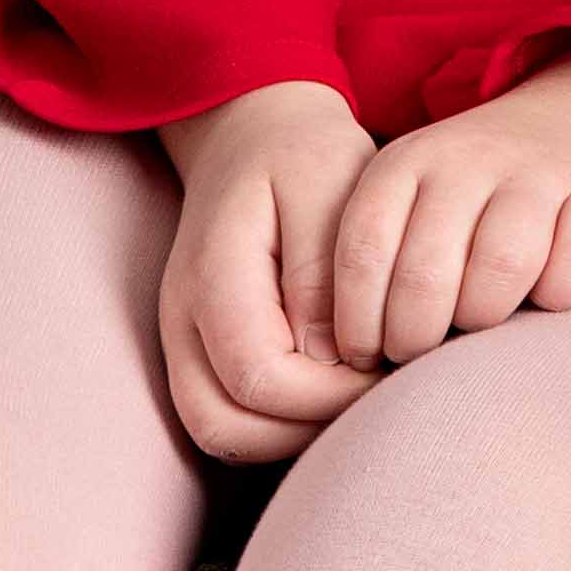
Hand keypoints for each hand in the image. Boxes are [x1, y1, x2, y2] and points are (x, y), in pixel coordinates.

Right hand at [155, 79, 378, 456]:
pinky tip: (332, 392)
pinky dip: (279, 425)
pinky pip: (230, 418)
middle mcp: (182, 322)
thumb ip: (322, 273)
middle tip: (377, 396)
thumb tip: (334, 360)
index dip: (330, 395)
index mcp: (212, 277)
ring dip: (293, 436)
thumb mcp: (327, 186)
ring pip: (222, 435)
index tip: (389, 370)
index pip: (259, 379)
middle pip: (227, 428)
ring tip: (357, 397)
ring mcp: (183, 343)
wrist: (254, 134)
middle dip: (309, 430)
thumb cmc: (303, 156)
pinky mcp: (201, 353)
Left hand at [325, 40, 570, 364]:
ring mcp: (540, 172)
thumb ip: (379, 263)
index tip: (367, 356)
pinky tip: (543, 298)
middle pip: (426, 274)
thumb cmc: (471, 199)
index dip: (360, 321)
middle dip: (415, 337)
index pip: (364, 251)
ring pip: (501, 268)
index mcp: (406, 163)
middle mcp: (469, 159)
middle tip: (421, 355)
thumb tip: (344, 361)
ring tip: (478, 329)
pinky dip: (556, 298)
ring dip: (483, 319)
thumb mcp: (410, 205)